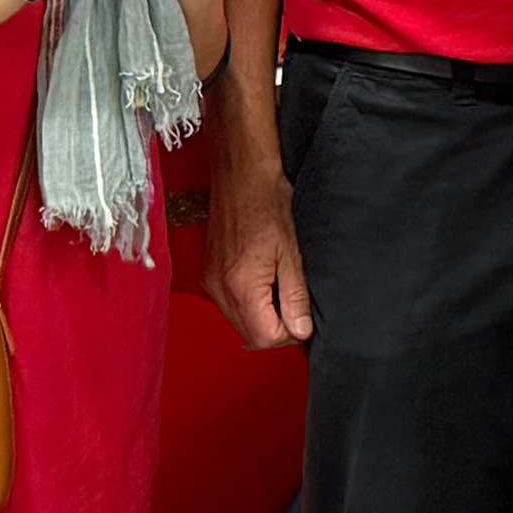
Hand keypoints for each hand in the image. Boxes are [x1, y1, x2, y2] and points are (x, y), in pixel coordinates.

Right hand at [207, 135, 315, 347]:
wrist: (241, 173)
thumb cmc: (268, 202)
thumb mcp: (292, 251)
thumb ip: (295, 295)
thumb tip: (301, 330)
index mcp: (241, 286)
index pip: (264, 338)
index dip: (289, 333)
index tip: (303, 317)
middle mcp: (220, 290)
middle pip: (250, 333)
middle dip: (276, 326)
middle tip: (297, 302)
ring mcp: (211, 282)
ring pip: (239, 320)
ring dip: (263, 314)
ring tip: (282, 284)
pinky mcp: (209, 273)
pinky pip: (230, 303)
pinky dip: (249, 300)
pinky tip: (265, 278)